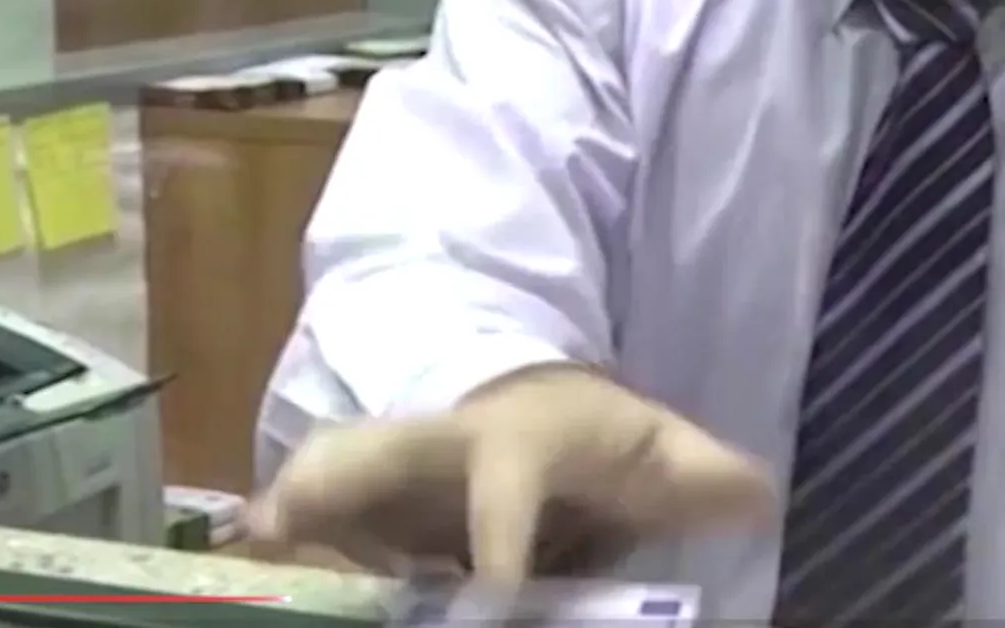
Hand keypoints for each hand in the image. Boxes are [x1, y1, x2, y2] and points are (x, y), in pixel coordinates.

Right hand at [246, 362, 774, 584]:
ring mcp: (397, 469)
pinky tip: (266, 573)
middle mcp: (440, 446)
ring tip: (247, 554)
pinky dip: (294, 545)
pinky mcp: (370, 499)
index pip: (502, 492)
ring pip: (330, 479)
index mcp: (514, 439)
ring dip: (290, 517)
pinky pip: (324, 519)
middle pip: (376, 450)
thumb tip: (760, 498)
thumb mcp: (652, 447)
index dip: (495, 544)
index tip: (489, 602)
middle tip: (273, 524)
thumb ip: (701, 474)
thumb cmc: (595, 433)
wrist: (529, 404)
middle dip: (330, 479)